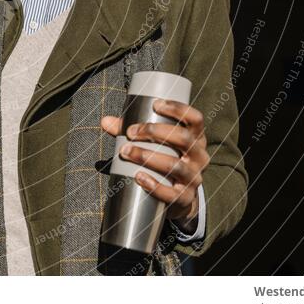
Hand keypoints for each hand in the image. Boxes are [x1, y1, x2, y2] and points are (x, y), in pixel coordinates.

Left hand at [100, 99, 208, 227]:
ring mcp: (194, 178)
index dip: (178, 109)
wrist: (179, 196)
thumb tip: (105, 121)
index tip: (155, 105)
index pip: (195, 118)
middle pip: (183, 139)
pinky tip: (138, 177)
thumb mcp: (156, 143)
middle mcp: (199, 156)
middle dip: (155, 132)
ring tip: (126, 151)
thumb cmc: (165, 159)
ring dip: (148, 156)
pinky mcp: (185, 198)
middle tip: (131, 132)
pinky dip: (154, 185)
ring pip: (175, 166)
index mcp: (196, 138)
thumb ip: (130, 130)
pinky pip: (172, 194)